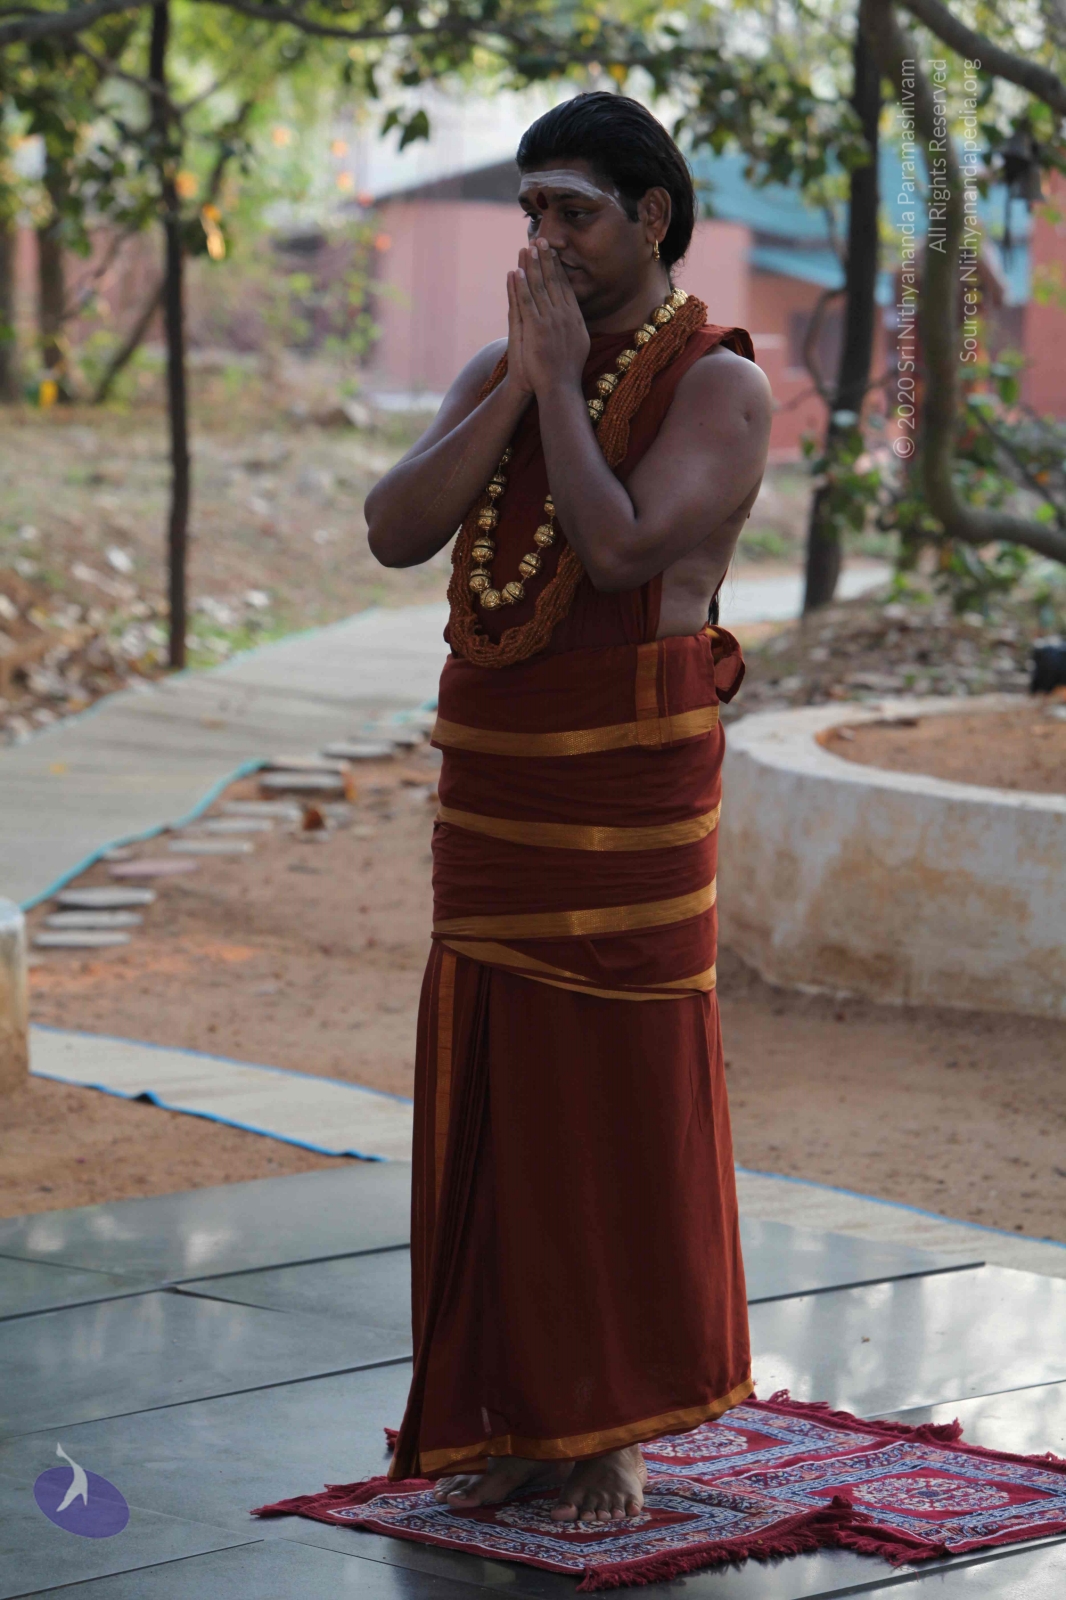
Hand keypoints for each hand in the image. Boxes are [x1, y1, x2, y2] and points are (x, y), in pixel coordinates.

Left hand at [507, 239, 589, 399]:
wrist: (560, 388)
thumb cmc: (568, 371)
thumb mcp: (579, 344)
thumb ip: (575, 327)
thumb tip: (575, 316)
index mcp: (575, 318)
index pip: (565, 286)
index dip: (558, 267)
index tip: (552, 252)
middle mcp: (565, 316)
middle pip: (554, 281)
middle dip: (546, 259)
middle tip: (541, 239)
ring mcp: (551, 321)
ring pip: (540, 287)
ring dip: (533, 266)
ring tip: (527, 248)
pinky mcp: (536, 329)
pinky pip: (528, 302)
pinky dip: (522, 286)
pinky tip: (517, 272)